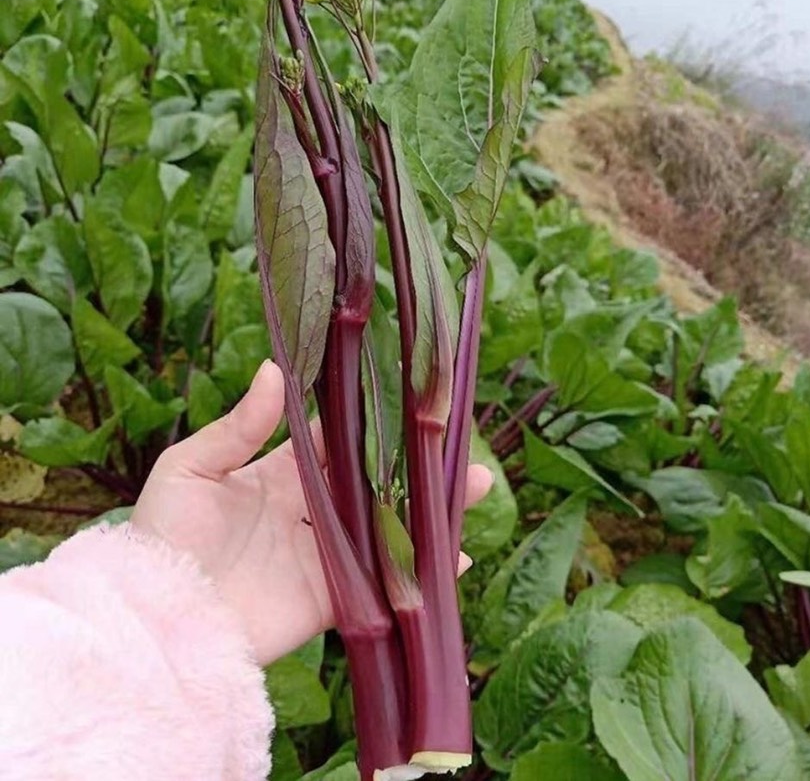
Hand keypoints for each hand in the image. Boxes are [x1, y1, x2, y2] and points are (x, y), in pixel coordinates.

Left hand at [131, 360, 493, 665]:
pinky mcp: (328, 599)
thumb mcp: (189, 469)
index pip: (331, 444)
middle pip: (370, 482)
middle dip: (411, 465)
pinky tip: (456, 558)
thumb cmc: (162, 536)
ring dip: (427, 511)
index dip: (365, 424)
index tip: (402, 401)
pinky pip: (379, 584)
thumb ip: (238, 428)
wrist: (157, 618)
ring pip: (384, 528)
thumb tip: (276, 370)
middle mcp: (306, 513)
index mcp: (277, 477)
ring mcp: (321, 556)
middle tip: (453, 444)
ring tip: (472, 487)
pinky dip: (418, 576)